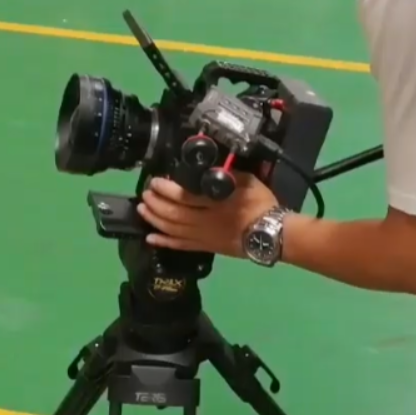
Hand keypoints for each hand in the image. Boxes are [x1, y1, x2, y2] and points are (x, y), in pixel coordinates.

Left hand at [137, 173, 279, 257]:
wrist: (272, 234)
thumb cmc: (261, 205)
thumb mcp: (247, 181)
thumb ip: (226, 174)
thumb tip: (210, 167)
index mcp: (215, 203)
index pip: (184, 196)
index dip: (166, 189)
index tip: (155, 181)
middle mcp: (205, 221)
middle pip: (173, 214)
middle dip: (156, 203)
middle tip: (145, 193)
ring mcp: (204, 237)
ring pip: (173, 229)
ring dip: (155, 219)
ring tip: (143, 209)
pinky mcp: (206, 247)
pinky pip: (181, 246)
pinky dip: (164, 242)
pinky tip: (150, 237)